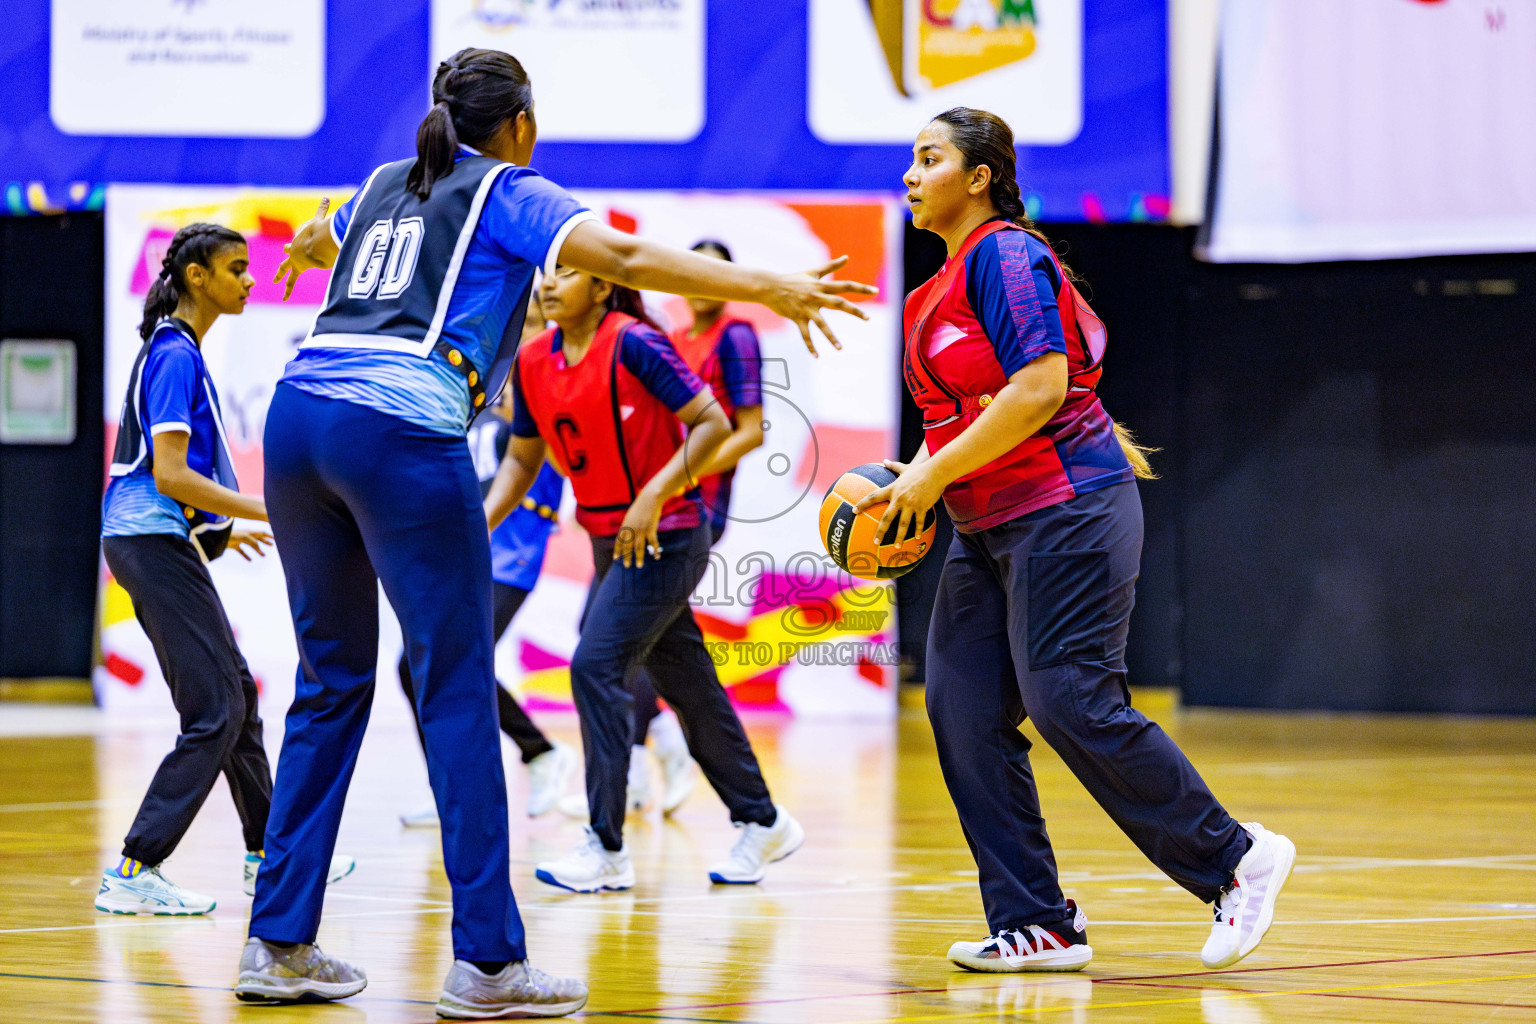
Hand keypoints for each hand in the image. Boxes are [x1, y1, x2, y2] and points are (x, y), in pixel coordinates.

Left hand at [228, 528, 274, 560]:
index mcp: (249, 532)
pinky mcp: (234, 546)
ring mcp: (240, 540)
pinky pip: (242, 551)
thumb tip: (260, 549)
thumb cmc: (231, 535)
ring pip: (251, 546)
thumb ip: (254, 543)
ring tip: (263, 555)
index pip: (261, 533)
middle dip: (265, 541)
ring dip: (258, 550)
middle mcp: (245, 535)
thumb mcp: (245, 538)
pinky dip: (247, 556)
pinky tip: (250, 560)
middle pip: (257, 538)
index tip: (275, 538)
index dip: (268, 535)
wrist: (218, 537)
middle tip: (272, 545)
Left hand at [273, 197, 329, 300]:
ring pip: (285, 270)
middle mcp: (295, 250)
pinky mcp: (297, 269)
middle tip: (281, 263)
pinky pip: (291, 283)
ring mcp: (295, 260)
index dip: (293, 245)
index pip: (295, 242)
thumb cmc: (317, 231)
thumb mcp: (320, 219)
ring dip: (281, 277)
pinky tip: (283, 298)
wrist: (312, 242)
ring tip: (276, 283)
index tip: (287, 246)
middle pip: (288, 255)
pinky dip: (287, 290)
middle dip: (286, 258)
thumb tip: (327, 196)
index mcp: (300, 240)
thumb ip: (324, 208)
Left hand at [614, 492, 663, 568]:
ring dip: (639, 558)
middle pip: (628, 546)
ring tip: (639, 566)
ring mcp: (641, 530)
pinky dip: (655, 551)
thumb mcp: (630, 516)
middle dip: (627, 557)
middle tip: (627, 566)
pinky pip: (653, 543)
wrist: (649, 499)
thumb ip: (628, 526)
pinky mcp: (650, 530)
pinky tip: (657, 557)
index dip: (617, 550)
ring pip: (639, 547)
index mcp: (625, 526)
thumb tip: (628, 535)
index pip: (619, 541)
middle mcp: (631, 530)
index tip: (616, 558)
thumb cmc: (640, 506)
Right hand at [762, 256, 877, 357]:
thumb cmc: (793, 279)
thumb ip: (831, 266)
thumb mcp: (813, 272)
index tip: (875, 291)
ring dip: (831, 337)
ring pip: (821, 324)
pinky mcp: (797, 318)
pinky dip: (810, 346)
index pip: (845, 285)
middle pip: (839, 304)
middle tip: (868, 318)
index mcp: (821, 286)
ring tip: (840, 348)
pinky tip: (816, 356)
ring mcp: (806, 308)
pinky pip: (805, 334)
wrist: (770, 286)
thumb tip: (847, 257)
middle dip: (854, 311)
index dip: (860, 288)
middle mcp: (816, 297)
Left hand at [853, 458, 943, 547]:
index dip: (862, 504)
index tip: (853, 511)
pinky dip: (917, 531)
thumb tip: (884, 460)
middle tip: (875, 541)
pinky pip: (919, 522)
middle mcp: (899, 498)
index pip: (873, 497)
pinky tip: (915, 538)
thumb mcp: (904, 468)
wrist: (936, 472)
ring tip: (896, 547)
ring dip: (899, 537)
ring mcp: (911, 504)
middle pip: (887, 518)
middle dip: (880, 531)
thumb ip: (893, 466)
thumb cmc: (919, 470)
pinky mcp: (922, 508)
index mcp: (892, 489)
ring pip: (903, 524)